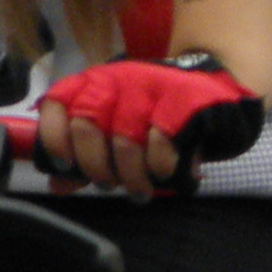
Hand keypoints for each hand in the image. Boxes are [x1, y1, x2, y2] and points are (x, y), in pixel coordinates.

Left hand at [39, 55, 264, 198]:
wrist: (216, 88)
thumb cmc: (158, 114)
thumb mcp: (118, 127)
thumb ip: (86, 153)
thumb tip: (58, 184)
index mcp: (94, 83)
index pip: (57, 104)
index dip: (54, 138)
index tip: (65, 166)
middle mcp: (117, 79)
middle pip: (86, 126)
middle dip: (95, 167)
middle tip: (109, 185)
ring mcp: (151, 86)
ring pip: (124, 140)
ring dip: (131, 177)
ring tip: (140, 192)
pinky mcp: (183, 98)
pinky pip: (160, 142)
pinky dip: (160, 166)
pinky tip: (166, 174)